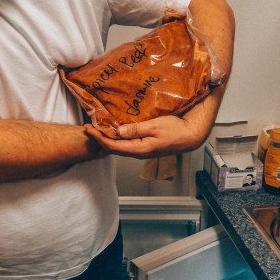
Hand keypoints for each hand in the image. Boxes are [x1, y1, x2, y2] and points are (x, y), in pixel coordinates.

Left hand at [85, 106, 213, 158]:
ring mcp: (142, 150)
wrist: (191, 135)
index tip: (89, 129)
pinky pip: (127, 144)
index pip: (113, 146)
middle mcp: (139, 152)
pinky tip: (115, 131)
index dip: (99, 138)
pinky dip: (117, 138)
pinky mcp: (146, 146)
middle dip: (99, 139)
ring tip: (99, 129)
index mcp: (139, 149)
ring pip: (120, 146)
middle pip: (113, 148)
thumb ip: (136, 129)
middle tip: (88, 128)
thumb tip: (118, 131)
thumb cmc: (176, 130)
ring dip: (108, 138)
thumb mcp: (155, 126)